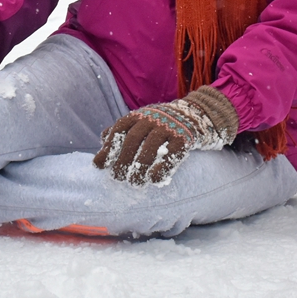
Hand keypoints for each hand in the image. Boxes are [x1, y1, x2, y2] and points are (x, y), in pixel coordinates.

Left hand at [93, 88, 237, 185]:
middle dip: (122, 160)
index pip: (119, 130)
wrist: (197, 114)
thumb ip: (123, 129)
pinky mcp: (185, 138)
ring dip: (140, 167)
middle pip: (133, 139)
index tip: (99, 165)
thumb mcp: (142, 120)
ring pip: (151, 147)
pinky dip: (163, 167)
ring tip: (134, 183)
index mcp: (138, 115)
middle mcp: (152, 119)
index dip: (108, 148)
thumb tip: (103, 139)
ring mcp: (169, 127)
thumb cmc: (162, 122)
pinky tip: (154, 180)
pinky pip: (173, 153)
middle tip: (117, 178)